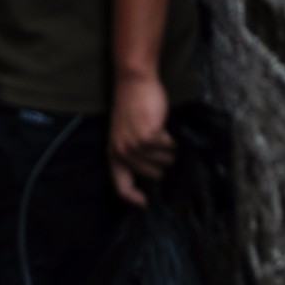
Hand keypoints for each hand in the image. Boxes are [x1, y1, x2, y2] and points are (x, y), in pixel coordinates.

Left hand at [108, 73, 174, 205]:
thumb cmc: (132, 107)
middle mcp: (122, 152)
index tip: (145, 202)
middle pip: (151, 175)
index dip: (133, 198)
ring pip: (163, 162)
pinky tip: (161, 125)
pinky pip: (168, 147)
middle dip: (160, 163)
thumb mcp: (124, 133)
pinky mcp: (148, 136)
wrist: (133, 82)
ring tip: (160, 133)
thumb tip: (148, 177)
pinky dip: (170, 138)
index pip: (121, 187)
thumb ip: (129, 154)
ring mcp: (134, 145)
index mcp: (114, 153)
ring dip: (167, 149)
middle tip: (159, 145)